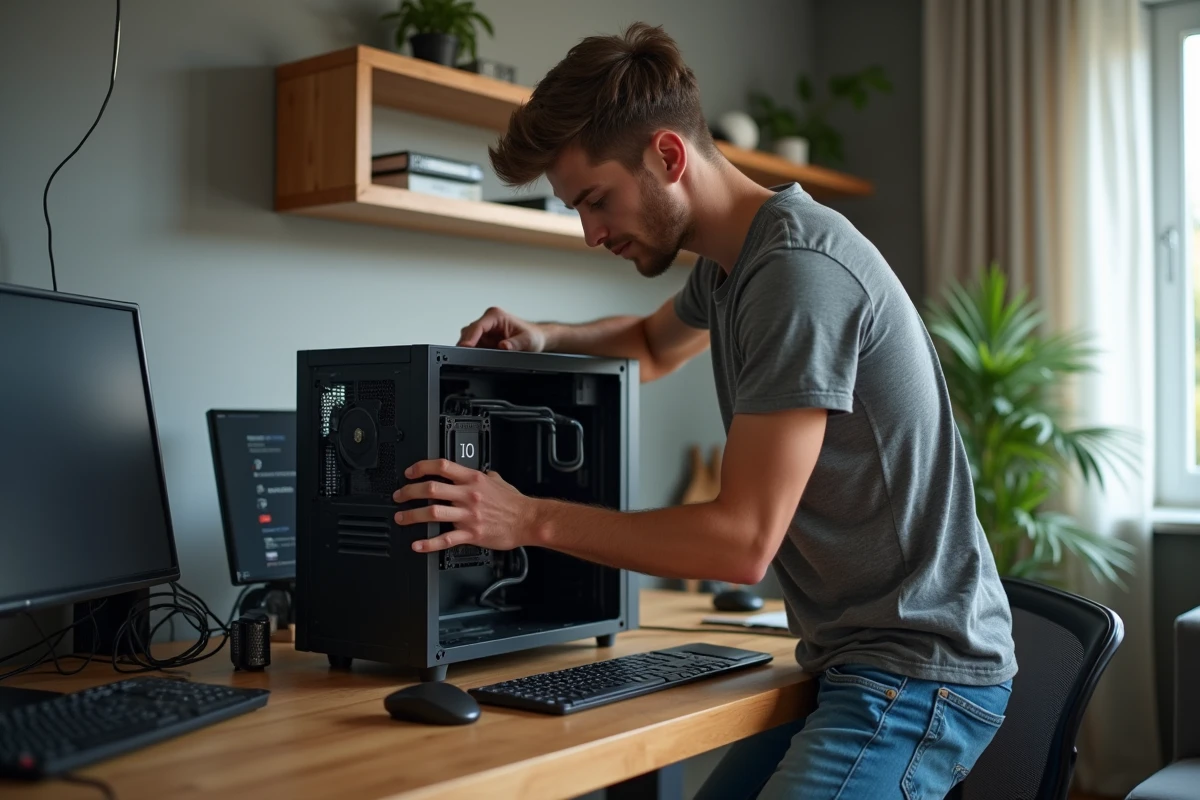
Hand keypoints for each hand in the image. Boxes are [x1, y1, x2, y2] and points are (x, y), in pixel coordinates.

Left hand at [392, 459, 535, 552]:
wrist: (528, 520)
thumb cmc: (514, 503)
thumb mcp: (497, 479)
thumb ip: (483, 475)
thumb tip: (477, 471)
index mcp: (473, 479)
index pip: (441, 466)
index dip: (421, 467)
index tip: (410, 472)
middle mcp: (468, 495)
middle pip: (430, 488)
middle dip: (408, 491)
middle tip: (399, 496)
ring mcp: (468, 515)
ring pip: (432, 513)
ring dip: (412, 516)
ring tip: (401, 518)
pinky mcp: (471, 534)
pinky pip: (445, 540)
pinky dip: (428, 543)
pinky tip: (417, 545)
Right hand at [458, 306, 547, 350]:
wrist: (535, 338)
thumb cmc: (532, 336)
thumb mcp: (527, 341)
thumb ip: (515, 344)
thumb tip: (503, 347)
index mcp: (496, 315)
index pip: (477, 326)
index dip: (469, 338)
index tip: (465, 348)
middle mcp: (488, 320)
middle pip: (468, 332)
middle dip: (467, 345)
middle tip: (467, 357)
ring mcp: (485, 330)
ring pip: (468, 339)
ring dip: (470, 349)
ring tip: (476, 359)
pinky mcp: (484, 338)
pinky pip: (473, 346)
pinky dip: (474, 352)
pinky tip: (479, 358)